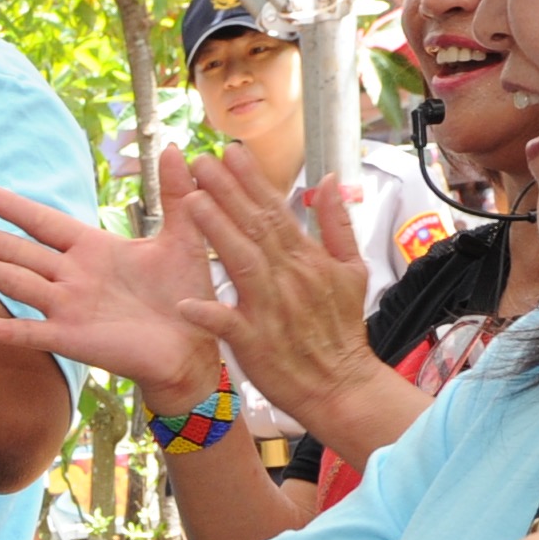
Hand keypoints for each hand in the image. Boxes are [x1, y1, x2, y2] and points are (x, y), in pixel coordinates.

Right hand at [0, 159, 229, 410]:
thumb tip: (175, 147)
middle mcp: (73, 277)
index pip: (44, 223)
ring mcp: (69, 308)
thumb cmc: (187, 294)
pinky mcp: (74, 339)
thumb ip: (176, 194)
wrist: (196, 346)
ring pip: (18, 282)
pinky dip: (9, 331)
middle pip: (18, 250)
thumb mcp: (184, 237)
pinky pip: (35, 333)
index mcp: (94, 250)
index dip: (14, 207)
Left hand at [162, 147, 376, 429]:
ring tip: (191, 202)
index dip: (251, 180)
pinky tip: (185, 302)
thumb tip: (329, 180)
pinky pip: (229, 325)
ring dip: (216, 231)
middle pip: (255, 227)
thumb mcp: (353, 272)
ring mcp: (272, 310)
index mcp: (308, 260)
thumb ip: (337, 224)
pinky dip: (209, 313)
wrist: (342, 387)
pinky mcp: (256, 343)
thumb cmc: (341, 331)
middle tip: (201, 162)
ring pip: (242, 263)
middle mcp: (289, 278)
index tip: (229, 152)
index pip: (276, 210)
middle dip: (227, 192)